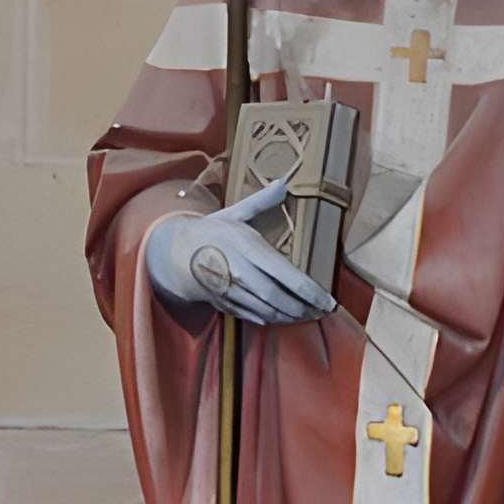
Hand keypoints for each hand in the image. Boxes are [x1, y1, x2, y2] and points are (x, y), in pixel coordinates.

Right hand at [145, 178, 335, 326]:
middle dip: (305, 309)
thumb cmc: (210, 233)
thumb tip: (282, 184)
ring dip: (291, 317)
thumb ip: (261, 202)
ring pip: (268, 312)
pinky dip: (272, 320)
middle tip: (322, 311)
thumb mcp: (235, 214)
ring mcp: (232, 292)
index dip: (312, 292)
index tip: (329, 301)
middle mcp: (241, 273)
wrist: (174, 254)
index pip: (288, 275)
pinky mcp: (226, 304)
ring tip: (309, 315)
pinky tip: (285, 317)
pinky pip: (254, 317)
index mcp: (248, 248)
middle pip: (280, 299)